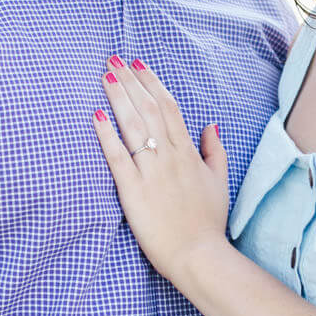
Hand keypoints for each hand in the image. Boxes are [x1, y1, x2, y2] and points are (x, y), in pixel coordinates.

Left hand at [92, 57, 229, 289]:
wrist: (198, 255)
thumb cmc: (208, 221)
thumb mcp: (220, 180)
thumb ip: (214, 150)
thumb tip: (210, 124)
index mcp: (188, 152)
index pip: (168, 107)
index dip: (151, 83)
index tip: (137, 64)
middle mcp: (169, 156)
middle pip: (147, 109)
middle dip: (129, 81)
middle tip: (113, 59)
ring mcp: (151, 172)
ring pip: (133, 126)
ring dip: (117, 98)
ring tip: (104, 76)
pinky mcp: (133, 191)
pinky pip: (117, 157)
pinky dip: (106, 135)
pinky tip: (96, 116)